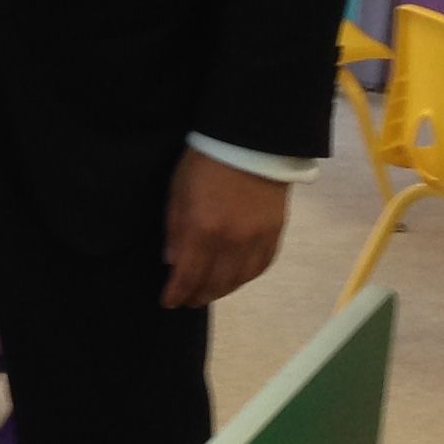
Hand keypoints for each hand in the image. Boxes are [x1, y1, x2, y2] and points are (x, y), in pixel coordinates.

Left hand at [161, 151, 290, 308]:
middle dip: (198, 296)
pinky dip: (246, 278)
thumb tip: (172, 261)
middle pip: (214, 284)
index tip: (168, 301)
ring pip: (239, 280)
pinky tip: (236, 278)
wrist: (251, 141)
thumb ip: (175, 229)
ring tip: (210, 292)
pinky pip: (261, 267)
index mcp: (203, 230)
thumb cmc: (204, 162)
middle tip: (188, 301)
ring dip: (222, 291)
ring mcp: (256, 239)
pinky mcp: (275, 233)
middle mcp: (232, 242)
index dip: (177, 293)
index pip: (188, 276)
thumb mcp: (178, 191)